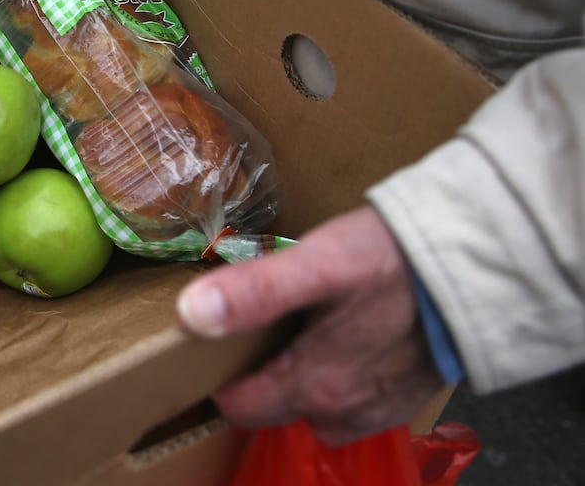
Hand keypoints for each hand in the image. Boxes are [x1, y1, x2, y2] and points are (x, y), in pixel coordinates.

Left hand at [176, 205, 445, 445]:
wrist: (479, 265)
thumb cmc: (393, 261)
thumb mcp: (315, 264)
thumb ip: (254, 292)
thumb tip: (191, 314)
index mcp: (313, 384)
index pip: (240, 406)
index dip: (218, 377)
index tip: (207, 345)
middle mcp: (343, 409)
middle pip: (276, 408)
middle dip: (256, 379)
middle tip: (249, 332)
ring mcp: (377, 407)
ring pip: (317, 409)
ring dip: (301, 382)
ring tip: (294, 334)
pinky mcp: (406, 395)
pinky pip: (356, 402)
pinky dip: (340, 380)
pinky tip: (343, 340)